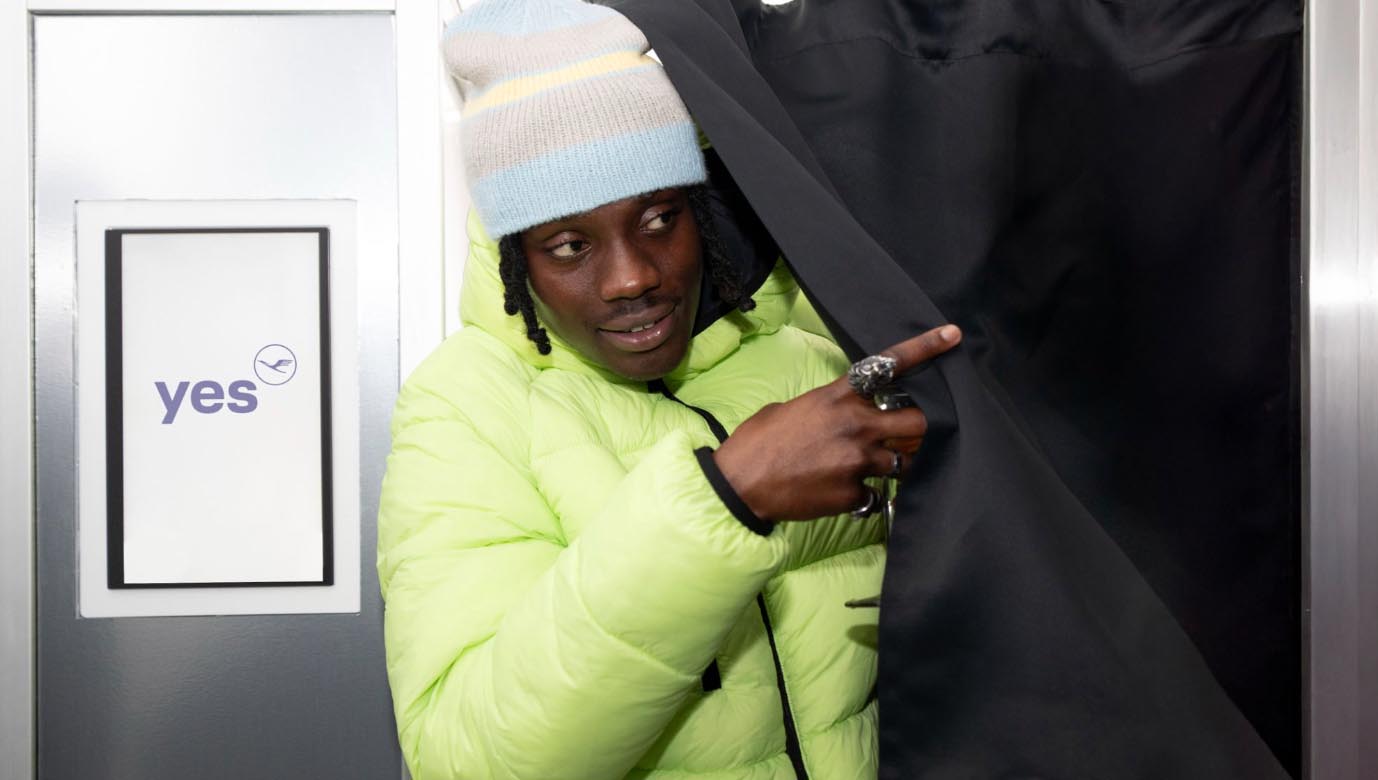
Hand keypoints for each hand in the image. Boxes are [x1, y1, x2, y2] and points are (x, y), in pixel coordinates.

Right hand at [713, 324, 961, 522]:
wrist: (741, 484)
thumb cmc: (758, 443)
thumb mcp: (790, 408)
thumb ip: (826, 407)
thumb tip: (840, 414)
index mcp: (838, 397)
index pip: (889, 366)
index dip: (925, 348)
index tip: (952, 336)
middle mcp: (856, 426)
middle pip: (918, 422)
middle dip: (923, 426)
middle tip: (917, 431)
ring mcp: (860, 461)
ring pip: (903, 462)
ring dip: (892, 464)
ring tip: (864, 467)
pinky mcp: (855, 493)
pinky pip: (875, 494)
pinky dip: (863, 494)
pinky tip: (836, 492)